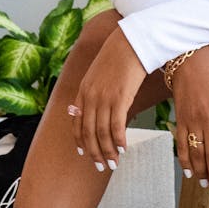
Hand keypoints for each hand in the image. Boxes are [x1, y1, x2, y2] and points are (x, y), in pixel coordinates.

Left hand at [70, 27, 144, 168]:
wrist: (131, 41)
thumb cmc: (119, 56)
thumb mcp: (97, 73)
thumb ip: (89, 91)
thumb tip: (81, 107)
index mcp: (83, 91)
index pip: (77, 122)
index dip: (80, 141)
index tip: (84, 154)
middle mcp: (90, 96)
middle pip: (88, 132)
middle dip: (95, 152)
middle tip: (101, 166)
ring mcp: (104, 97)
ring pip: (102, 132)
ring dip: (108, 151)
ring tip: (114, 162)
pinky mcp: (120, 97)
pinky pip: (116, 125)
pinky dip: (118, 140)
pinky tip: (123, 147)